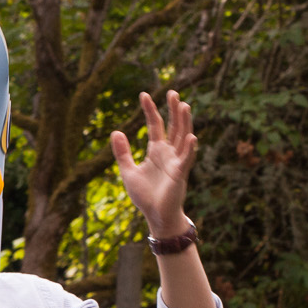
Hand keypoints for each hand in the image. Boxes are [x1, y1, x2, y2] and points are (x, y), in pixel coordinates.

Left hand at [111, 90, 197, 237]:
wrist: (156, 215)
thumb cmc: (145, 195)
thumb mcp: (128, 172)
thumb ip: (122, 153)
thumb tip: (116, 132)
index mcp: (157, 150)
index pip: (155, 125)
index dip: (150, 110)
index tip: (143, 95)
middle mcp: (169, 152)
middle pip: (173, 126)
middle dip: (173, 110)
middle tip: (172, 92)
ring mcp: (176, 161)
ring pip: (183, 137)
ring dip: (184, 122)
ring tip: (184, 105)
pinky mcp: (180, 174)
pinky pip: (187, 158)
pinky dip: (189, 148)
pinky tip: (191, 136)